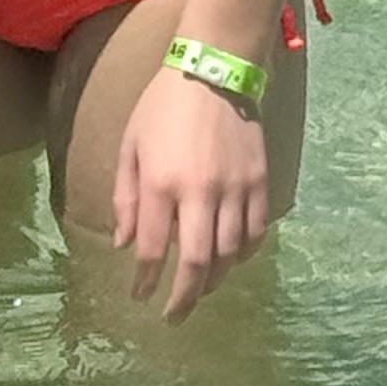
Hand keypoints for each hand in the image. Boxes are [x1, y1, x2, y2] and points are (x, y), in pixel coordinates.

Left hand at [112, 68, 272, 321]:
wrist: (215, 69)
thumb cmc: (163, 106)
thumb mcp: (131, 145)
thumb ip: (126, 197)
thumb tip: (126, 244)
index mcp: (162, 183)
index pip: (154, 248)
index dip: (146, 280)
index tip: (140, 295)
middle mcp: (201, 193)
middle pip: (199, 263)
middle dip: (185, 297)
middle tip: (174, 316)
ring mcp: (236, 189)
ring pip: (231, 254)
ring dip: (215, 281)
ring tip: (201, 290)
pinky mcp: (260, 182)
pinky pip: (257, 231)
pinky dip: (245, 254)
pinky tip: (233, 260)